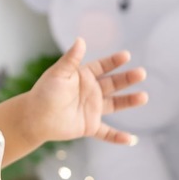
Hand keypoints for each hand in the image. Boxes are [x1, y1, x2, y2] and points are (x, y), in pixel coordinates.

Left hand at [28, 37, 147, 145]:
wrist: (34, 117)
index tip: (126, 55)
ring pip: (115, 104)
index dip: (114, 61)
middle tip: (141, 73)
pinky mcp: (89, 126)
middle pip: (113, 83)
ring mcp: (92, 109)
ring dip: (129, 101)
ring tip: (144, 97)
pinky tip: (131, 140)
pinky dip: (118, 137)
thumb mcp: (58, 74)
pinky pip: (106, 133)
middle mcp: (90, 92)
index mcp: (83, 77)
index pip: (102, 67)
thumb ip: (71, 59)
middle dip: (127, 78)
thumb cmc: (44, 93)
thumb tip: (80, 39)